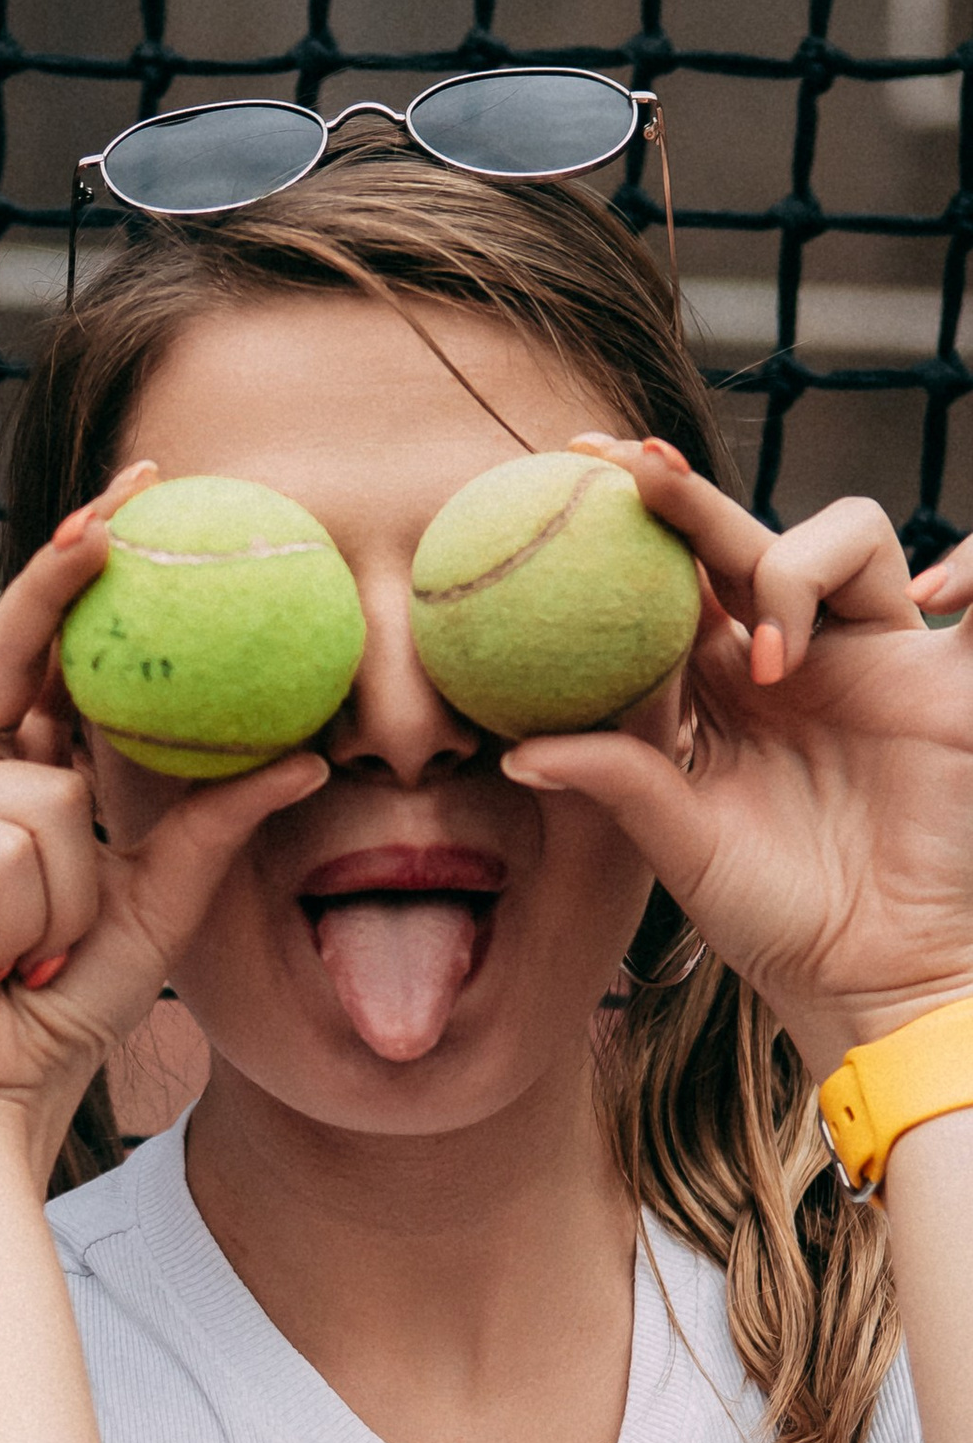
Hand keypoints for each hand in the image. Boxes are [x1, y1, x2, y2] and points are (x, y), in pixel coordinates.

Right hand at [0, 466, 325, 1178]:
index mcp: (1, 771)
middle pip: (24, 664)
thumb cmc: (64, 1006)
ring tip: (34, 954)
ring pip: (46, 795)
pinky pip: (9, 845)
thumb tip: (308, 751)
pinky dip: (31, 918)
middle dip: (67, 574)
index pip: (43, 650)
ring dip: (71, 894)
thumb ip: (214, 823)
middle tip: (130, 502)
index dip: (79, 567)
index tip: (137, 491)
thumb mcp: (162, 902)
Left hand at [501, 440, 972, 1075]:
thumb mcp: (683, 847)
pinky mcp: (951, 682)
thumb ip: (619, 784)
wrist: (871, 975)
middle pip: (744, 541)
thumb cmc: (776, 917)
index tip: (570, 468)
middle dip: (690, 496)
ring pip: (845, 537)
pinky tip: (939, 592)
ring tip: (768, 661)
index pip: (675, 581)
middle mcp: (795, 654)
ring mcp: (875, 657)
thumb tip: (514, 754)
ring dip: (793, 572)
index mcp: (723, 686)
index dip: (633, 523)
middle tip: (633, 468)